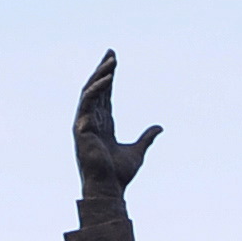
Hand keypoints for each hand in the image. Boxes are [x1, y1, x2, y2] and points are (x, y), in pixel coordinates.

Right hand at [74, 51, 158, 198]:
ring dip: (99, 75)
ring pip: (90, 92)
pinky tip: (108, 79)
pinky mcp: (81, 128)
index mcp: (103, 125)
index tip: (114, 60)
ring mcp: (84, 124)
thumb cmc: (119, 174)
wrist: (109, 188)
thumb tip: (160, 127)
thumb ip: (147, 137)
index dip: (108, 77)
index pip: (105, 95)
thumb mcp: (138, 151)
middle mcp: (91, 121)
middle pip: (96, 89)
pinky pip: (87, 102)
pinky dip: (96, 89)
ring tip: (112, 61)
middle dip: (102, 70)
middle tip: (111, 53)